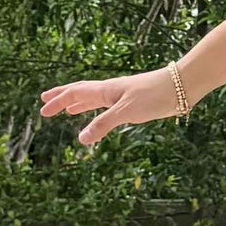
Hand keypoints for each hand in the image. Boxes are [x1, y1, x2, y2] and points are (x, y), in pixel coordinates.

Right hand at [38, 67, 185, 147]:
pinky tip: (102, 114)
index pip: (75, 94)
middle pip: (81, 93)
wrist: (182, 86)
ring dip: (79, 104)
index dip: (58, 102)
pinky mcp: (135, 102)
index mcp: (106, 90)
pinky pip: (109, 105)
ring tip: (69, 111)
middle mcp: (112, 90)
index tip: (42, 110)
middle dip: (63, 98)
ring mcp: (123, 95)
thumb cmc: (155, 95)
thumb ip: (103, 124)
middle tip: (45, 103)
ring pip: (95, 98)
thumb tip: (80, 139)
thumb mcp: (126, 112)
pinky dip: (98, 110)